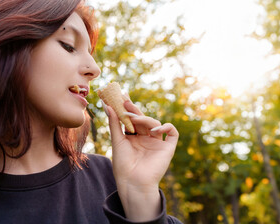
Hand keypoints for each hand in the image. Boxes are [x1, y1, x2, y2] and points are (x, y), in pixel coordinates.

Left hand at [103, 98, 178, 220]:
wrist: (133, 182)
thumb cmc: (123, 165)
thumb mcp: (117, 141)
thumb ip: (114, 123)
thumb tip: (107, 105)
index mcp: (134, 138)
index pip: (132, 119)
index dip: (127, 109)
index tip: (120, 97)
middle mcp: (146, 138)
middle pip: (143, 119)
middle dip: (134, 109)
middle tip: (125, 100)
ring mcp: (157, 142)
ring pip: (154, 123)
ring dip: (144, 119)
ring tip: (133, 119)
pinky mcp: (167, 148)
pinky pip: (172, 133)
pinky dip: (166, 127)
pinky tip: (154, 129)